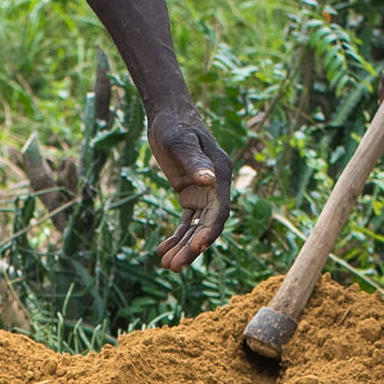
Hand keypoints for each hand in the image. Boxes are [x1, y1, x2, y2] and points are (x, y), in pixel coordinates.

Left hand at [145, 104, 236, 267]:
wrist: (167, 116)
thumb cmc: (174, 125)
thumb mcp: (180, 142)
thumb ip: (194, 161)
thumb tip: (209, 181)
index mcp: (220, 175)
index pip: (219, 211)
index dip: (209, 232)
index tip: (195, 248)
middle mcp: (216, 187)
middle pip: (208, 226)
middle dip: (192, 248)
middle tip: (174, 267)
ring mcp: (203, 193)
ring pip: (196, 227)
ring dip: (183, 246)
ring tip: (167, 266)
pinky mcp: (190, 195)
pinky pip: (186, 221)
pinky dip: (176, 236)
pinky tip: (162, 250)